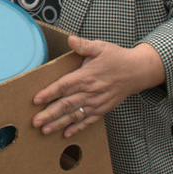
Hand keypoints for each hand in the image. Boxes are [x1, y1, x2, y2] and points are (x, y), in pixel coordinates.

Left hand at [32, 36, 164, 138]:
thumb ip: (84, 45)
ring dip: (59, 124)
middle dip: (50, 114)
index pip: (64, 86)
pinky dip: (77, 128)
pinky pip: (88, 121)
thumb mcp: (100, 47)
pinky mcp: (102, 109)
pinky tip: (66, 134)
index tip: (36, 100)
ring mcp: (96, 103)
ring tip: (45, 130)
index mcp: (86, 76)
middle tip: (35, 122)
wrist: (137, 72)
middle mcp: (90, 92)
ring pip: (75, 115)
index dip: (49, 93)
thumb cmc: (117, 58)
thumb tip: (70, 39)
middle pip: (66, 104)